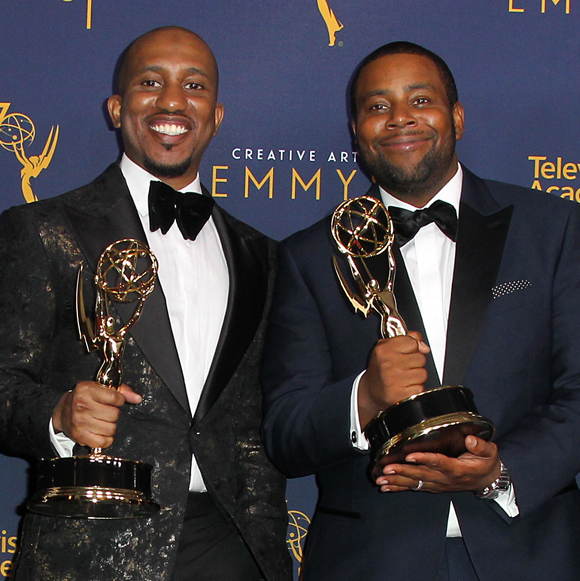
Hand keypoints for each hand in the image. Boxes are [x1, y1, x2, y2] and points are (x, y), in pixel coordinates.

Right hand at [52, 381, 141, 448]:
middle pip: (114, 415)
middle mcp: (82, 405)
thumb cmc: (85, 398)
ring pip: (111, 429)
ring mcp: (80, 422)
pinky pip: (104, 442)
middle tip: (105, 411)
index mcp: (87, 390)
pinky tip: (100, 432)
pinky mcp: (79, 436)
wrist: (63, 412)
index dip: (119, 400)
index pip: (115, 398)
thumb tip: (138, 398)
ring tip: (101, 421)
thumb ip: (122, 391)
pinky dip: (106, 439)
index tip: (114, 401)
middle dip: (114, 414)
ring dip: (110, 426)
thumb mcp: (100, 388)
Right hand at [358, 331, 429, 428]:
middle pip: (421, 358)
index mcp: (384, 349)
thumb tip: (424, 347)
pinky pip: (420, 388)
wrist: (370, 390)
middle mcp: (388, 364)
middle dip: (416, 363)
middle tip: (405, 367)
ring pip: (422, 374)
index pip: (413, 342)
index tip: (406, 352)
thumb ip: (408, 339)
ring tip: (405, 377)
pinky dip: (415, 388)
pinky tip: (405, 386)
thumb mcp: (387, 347)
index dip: (412, 348)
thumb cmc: (380, 368)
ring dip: (417, 376)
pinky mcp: (400, 394)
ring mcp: (394, 380)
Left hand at [375, 436, 500, 493]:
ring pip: (414, 483)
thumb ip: (481, 446)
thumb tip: (471, 439)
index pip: (438, 463)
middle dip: (402, 472)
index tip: (409, 455)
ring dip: (397, 481)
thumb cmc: (486, 463)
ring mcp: (437, 484)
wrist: (487, 480)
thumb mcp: (490, 452)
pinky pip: (414, 487)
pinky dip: (399, 487)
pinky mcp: (432, 486)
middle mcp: (444, 479)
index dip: (424, 459)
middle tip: (386, 469)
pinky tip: (386, 487)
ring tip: (381, 479)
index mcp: (457, 469)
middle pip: (421, 475)